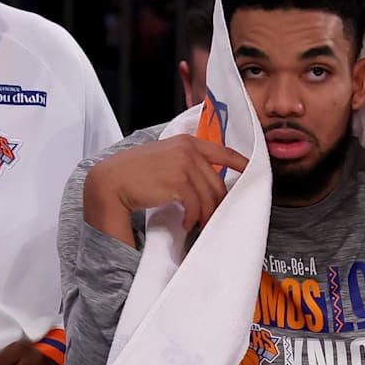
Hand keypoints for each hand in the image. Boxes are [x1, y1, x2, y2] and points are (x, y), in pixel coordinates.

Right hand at [84, 135, 248, 245]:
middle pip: (218, 183)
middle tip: (213, 218)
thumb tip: (209, 180)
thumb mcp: (165, 157)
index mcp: (188, 141)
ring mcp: (184, 164)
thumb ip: (187, 162)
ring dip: (205, 215)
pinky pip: (197, 205)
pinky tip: (187, 223)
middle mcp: (188, 150)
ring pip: (210, 196)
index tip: (252, 173)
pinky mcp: (178, 181)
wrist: (112, 180)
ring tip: (197, 223)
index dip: (242, 164)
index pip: (224, 151)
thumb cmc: (137, 172)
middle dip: (218, 204)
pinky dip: (194, 218)